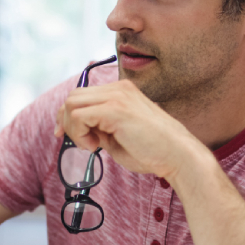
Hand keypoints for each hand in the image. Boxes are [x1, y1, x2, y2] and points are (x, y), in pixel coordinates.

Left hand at [54, 79, 201, 180]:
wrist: (178, 156)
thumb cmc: (152, 151)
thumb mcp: (117, 136)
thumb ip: (99, 128)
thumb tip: (80, 130)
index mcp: (121, 92)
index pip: (82, 95)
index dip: (68, 115)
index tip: (66, 135)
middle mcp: (119, 89)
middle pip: (73, 96)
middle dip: (66, 121)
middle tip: (79, 142)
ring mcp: (117, 96)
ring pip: (72, 103)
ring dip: (74, 128)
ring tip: (91, 145)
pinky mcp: (115, 109)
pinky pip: (79, 115)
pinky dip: (80, 133)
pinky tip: (95, 146)